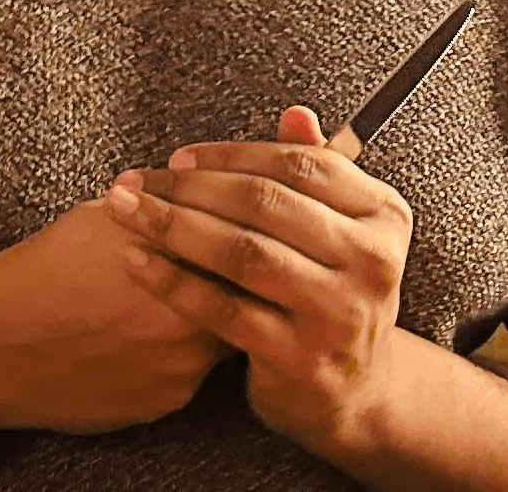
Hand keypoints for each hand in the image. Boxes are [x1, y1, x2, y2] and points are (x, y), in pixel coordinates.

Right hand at [0, 197, 231, 433]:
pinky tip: (152, 332)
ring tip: (178, 296)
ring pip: (225, 336)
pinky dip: (182, 350)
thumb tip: (199, 189)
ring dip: (214, 314)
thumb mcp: (107, 216)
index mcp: (181, 261)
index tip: (245, 223)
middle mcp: (193, 318)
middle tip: (228, 260)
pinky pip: (193, 370)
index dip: (249, 231)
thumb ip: (165, 205)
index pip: (247, 243)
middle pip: (249, 293)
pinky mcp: (166, 401)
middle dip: (242, 276)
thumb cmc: (45, 269)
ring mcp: (183, 367)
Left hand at [100, 106, 413, 457]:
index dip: (232, 155)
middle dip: (189, 187)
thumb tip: (295, 114)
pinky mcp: (300, 358)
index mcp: (382, 215)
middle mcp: (372, 262)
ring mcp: (338, 312)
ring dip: (173, 226)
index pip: (299, 164)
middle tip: (134, 181)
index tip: (177, 158)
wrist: (353, 393)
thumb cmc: (330, 293)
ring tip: (125, 211)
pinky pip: (224, 309)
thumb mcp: (337, 231)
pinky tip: (136, 261)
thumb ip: (312, 173)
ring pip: (242, 252)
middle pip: (265, 204)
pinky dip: (174, 281)